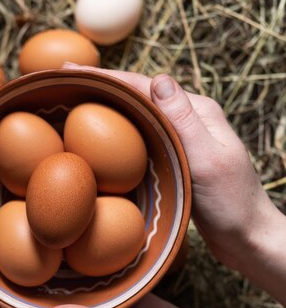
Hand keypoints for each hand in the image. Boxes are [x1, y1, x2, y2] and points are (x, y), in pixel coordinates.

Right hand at [63, 64, 278, 271]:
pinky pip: (139, 141)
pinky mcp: (175, 160)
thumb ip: (183, 121)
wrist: (246, 238)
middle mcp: (188, 121)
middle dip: (99, 88)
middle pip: (136, 97)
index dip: (104, 77)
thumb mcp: (207, 161)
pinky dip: (116, 136)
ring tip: (70, 105)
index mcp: (197, 112)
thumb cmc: (231, 204)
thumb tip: (158, 79)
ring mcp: (181, 140)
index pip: (143, 86)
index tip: (68, 69)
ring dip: (105, 110)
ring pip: (136, 118)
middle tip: (60, 84)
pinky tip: (97, 141)